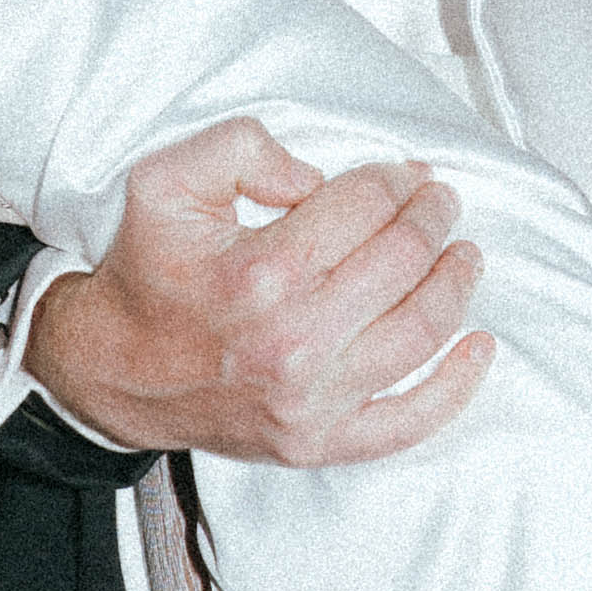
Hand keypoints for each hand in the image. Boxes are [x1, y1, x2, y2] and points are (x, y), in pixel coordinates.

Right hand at [28, 119, 492, 467]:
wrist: (111, 368)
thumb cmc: (148, 268)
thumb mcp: (167, 181)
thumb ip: (242, 148)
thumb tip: (317, 178)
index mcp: (260, 272)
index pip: (365, 207)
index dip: (393, 179)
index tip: (402, 174)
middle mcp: (292, 342)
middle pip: (404, 261)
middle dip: (433, 219)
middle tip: (440, 202)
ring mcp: (309, 402)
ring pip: (420, 332)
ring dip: (457, 284)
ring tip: (465, 254)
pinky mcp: (318, 442)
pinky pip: (408, 423)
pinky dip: (456, 387)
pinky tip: (479, 348)